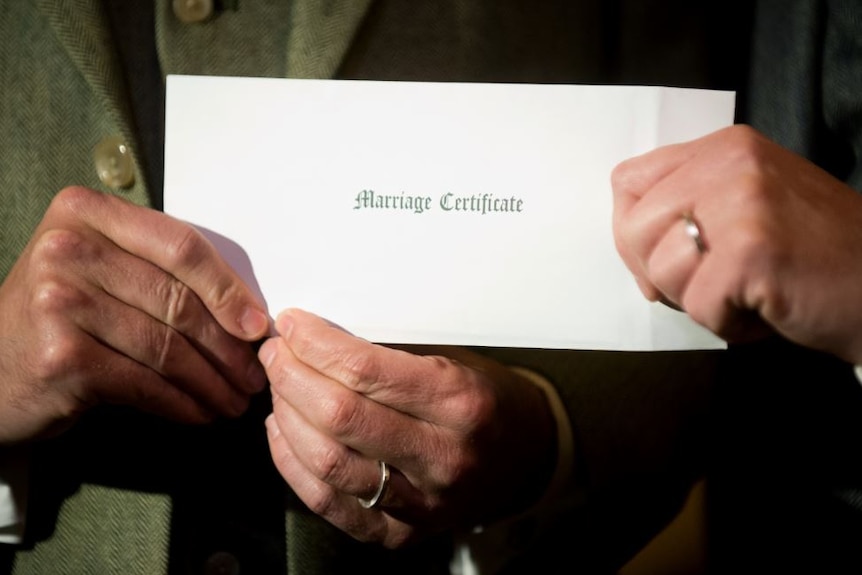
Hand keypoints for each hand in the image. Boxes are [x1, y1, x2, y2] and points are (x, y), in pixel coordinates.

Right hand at [0, 187, 269, 442]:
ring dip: (212, 383)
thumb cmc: (62, 318)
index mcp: (86, 213)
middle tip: (254, 375)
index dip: (228, 289)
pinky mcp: (62, 357)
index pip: (180, 246)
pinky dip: (182, 404)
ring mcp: (59, 302)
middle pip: (178, 300)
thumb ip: (160, 272)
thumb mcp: (103, 271)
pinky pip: (146, 383)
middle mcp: (68, 249)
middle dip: (227, 347)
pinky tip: (201, 413)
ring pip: (167, 347)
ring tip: (235, 401)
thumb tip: (248, 314)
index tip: (257, 326)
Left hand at [259, 308, 557, 547]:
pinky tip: (282, 433)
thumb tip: (318, 334)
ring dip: (287, 419)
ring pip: (329, 464)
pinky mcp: (402, 534)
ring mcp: (423, 503)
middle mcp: (444, 457)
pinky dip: (293, 467)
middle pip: (341, 418)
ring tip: (278, 389)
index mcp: (461, 403)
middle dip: (292, 378)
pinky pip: (330, 505)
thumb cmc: (483, 397)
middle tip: (275, 354)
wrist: (524, 456)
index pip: (367, 370)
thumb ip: (394, 353)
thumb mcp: (456, 360)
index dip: (316, 344)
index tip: (292, 325)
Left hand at [612, 124, 861, 363]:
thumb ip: (689, 205)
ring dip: (699, 300)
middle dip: (660, 273)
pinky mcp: (752, 250)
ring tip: (748, 289)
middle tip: (714, 282)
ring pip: (659, 271)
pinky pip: (698, 306)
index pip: (627, 182)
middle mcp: (730, 162)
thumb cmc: (815, 258)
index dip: (634, 233)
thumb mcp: (749, 205)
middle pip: (632, 228)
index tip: (666, 257)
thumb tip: (629, 240)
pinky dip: (729, 324)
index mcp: (724, 148)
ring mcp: (742, 203)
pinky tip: (768, 307)